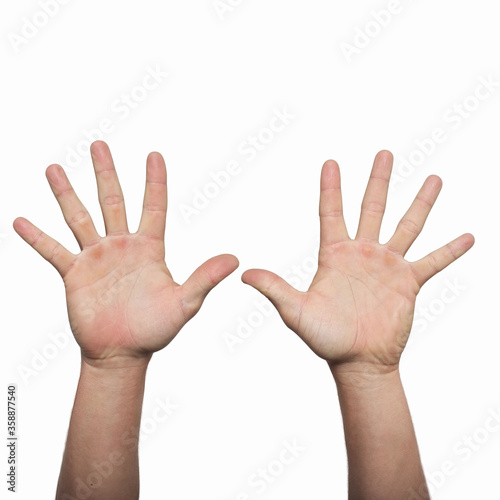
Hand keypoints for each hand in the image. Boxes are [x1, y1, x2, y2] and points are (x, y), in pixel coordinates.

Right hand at [14, 141, 238, 367]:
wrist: (123, 354)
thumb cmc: (155, 330)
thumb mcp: (185, 303)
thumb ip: (205, 279)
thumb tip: (235, 259)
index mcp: (149, 248)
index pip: (154, 206)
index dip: (155, 181)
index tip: (154, 154)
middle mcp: (122, 247)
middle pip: (113, 201)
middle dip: (106, 173)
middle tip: (99, 145)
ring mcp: (96, 258)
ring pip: (79, 218)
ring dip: (66, 193)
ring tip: (54, 168)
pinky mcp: (74, 275)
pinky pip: (53, 251)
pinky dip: (37, 237)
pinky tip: (20, 221)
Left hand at [242, 151, 473, 374]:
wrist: (357, 361)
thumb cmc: (325, 338)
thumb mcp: (296, 312)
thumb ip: (275, 289)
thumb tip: (245, 275)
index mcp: (335, 254)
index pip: (331, 212)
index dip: (331, 187)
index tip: (330, 161)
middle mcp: (362, 253)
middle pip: (372, 208)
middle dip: (378, 180)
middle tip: (384, 153)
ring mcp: (388, 266)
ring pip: (407, 226)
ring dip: (420, 203)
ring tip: (434, 178)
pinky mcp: (409, 284)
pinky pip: (433, 262)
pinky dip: (449, 250)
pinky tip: (468, 237)